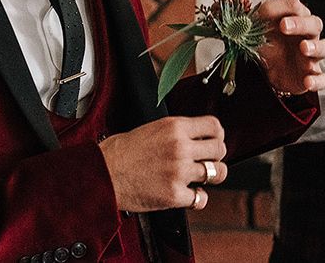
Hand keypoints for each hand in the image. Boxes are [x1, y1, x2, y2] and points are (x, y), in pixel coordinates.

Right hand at [99, 115, 227, 212]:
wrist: (104, 173)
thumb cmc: (122, 151)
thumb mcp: (152, 128)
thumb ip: (176, 132)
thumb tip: (198, 137)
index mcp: (174, 127)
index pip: (214, 125)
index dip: (217, 133)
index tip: (214, 139)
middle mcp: (180, 147)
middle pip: (220, 149)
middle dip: (216, 155)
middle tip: (207, 159)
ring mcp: (179, 171)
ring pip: (217, 173)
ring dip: (212, 176)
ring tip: (201, 176)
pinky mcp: (175, 195)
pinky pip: (201, 198)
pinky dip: (197, 198)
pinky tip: (188, 193)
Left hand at [257, 0, 324, 93]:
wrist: (263, 68)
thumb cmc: (265, 40)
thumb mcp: (259, 24)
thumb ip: (264, 14)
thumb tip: (266, 9)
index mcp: (294, 18)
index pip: (297, 8)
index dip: (289, 12)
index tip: (279, 22)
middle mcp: (307, 35)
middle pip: (314, 24)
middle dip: (301, 24)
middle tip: (284, 27)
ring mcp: (311, 55)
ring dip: (316, 47)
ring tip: (304, 48)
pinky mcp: (311, 75)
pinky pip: (323, 79)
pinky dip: (318, 81)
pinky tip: (308, 81)